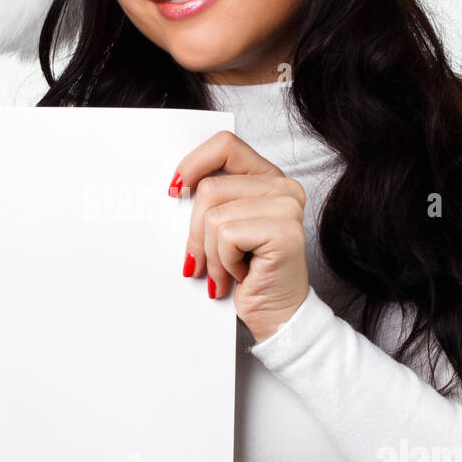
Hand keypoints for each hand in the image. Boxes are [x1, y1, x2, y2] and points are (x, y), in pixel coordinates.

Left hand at [169, 132, 309, 344]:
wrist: (278, 316)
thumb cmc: (249, 275)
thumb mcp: (223, 229)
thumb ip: (211, 202)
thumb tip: (174, 188)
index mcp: (268, 178)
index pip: (224, 145)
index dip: (192, 165)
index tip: (176, 192)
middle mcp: (283, 187)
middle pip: (210, 188)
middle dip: (196, 233)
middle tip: (203, 261)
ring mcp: (288, 207)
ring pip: (215, 216)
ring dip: (211, 254)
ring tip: (227, 271)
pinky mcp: (285, 232)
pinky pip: (227, 236)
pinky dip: (224, 263)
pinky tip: (242, 275)